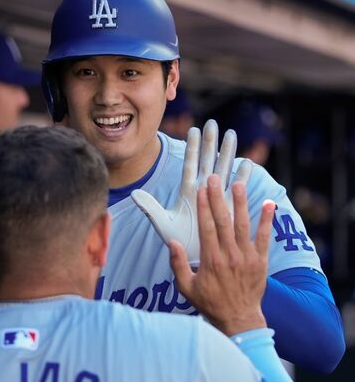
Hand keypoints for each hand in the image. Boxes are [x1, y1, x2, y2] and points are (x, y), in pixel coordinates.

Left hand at [131, 119, 252, 265]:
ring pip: (223, 170)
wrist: (196, 258)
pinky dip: (242, 176)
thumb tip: (133, 192)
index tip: (192, 129)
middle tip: (212, 123)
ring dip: (227, 153)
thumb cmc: (179, 241)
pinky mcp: (229, 207)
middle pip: (207, 161)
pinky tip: (247, 162)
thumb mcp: (162, 223)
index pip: (189, 165)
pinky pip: (237, 189)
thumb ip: (150, 207)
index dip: (191, 148)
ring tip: (231, 134)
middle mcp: (203, 191)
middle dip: (210, 143)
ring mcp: (217, 197)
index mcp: (187, 192)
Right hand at [169, 174, 275, 335]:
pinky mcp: (261, 261)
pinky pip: (264, 237)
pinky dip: (267, 220)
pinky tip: (268, 204)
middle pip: (224, 221)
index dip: (204, 207)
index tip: (201, 190)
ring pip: (243, 225)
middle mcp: (230, 255)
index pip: (207, 227)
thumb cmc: (210, 303)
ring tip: (238, 184)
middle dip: (218, 198)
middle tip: (215, 180)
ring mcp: (247, 257)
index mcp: (211, 260)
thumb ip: (178, 264)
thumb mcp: (186, 287)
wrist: (239, 320)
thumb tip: (172, 242)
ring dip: (241, 203)